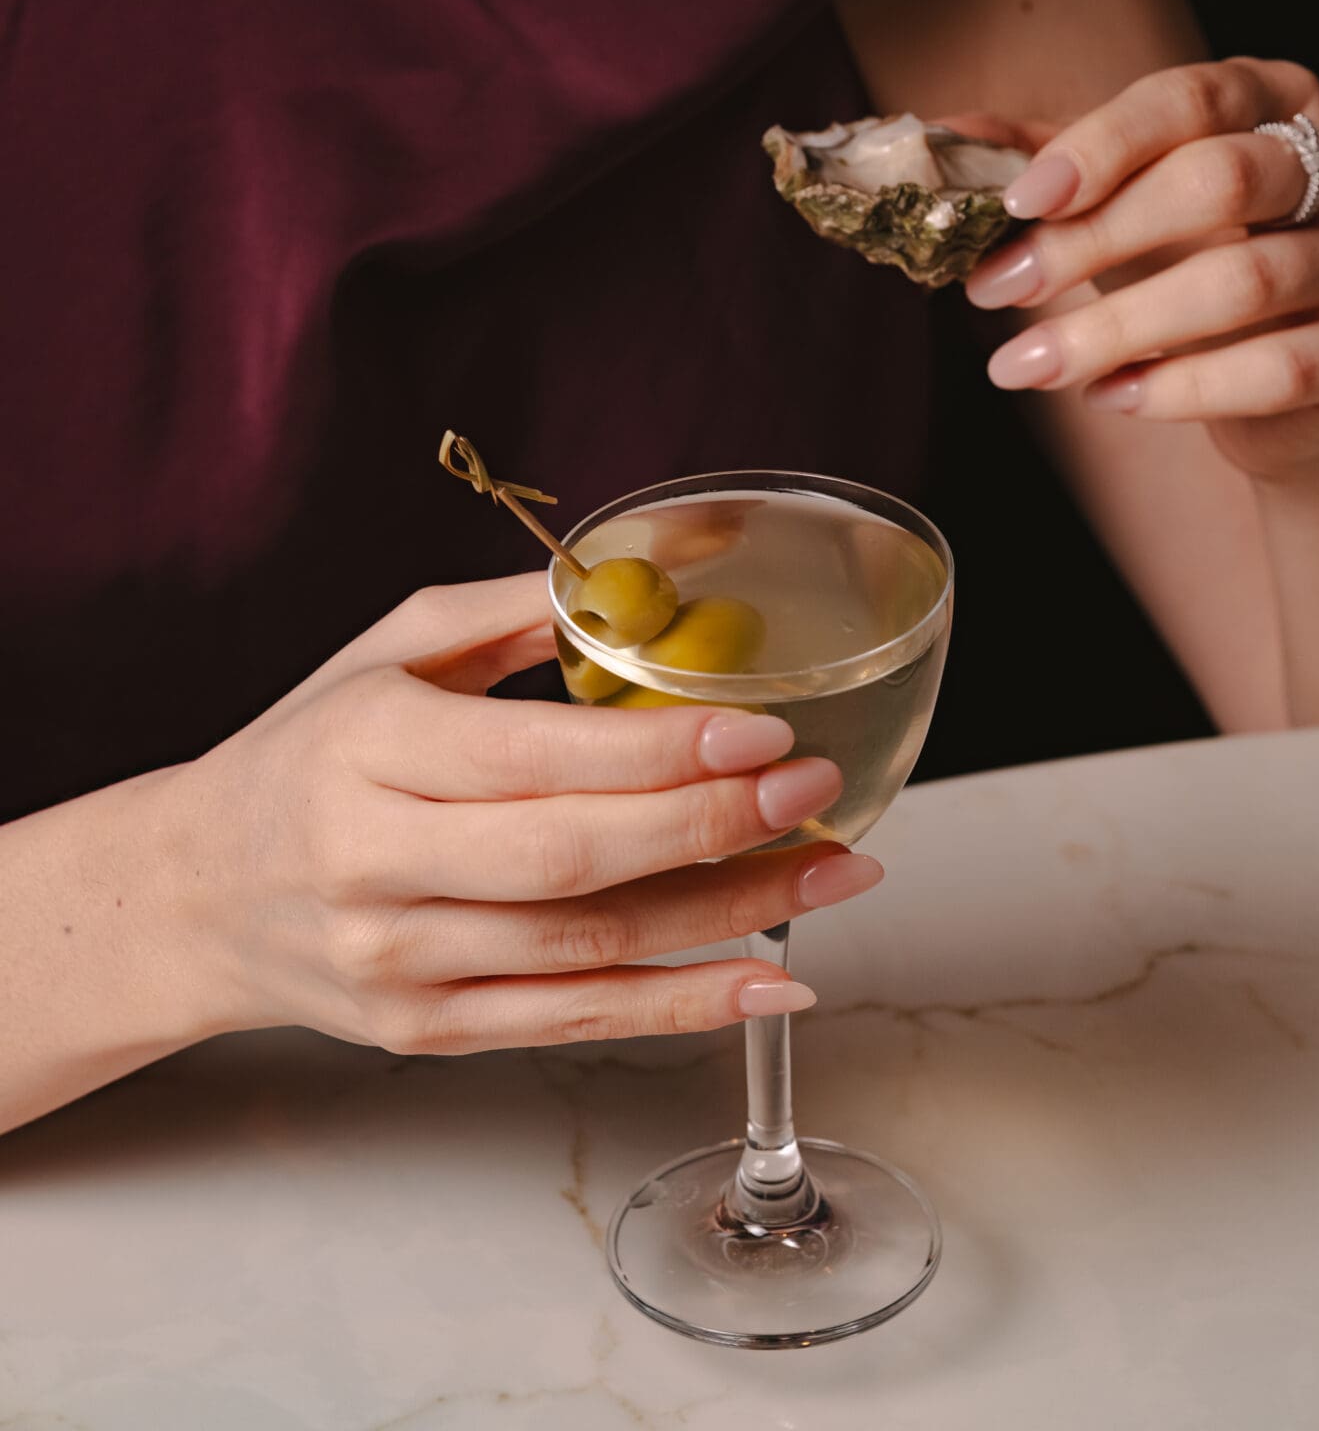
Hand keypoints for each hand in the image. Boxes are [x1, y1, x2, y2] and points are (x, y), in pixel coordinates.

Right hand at [172, 575, 872, 1054]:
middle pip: (569, 861)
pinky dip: (682, 1006)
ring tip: (832, 868)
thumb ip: (518, 612)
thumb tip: (656, 575)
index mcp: (368, 747)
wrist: (199, 891)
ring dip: (727, 916)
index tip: (764, 732)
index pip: (531, 758)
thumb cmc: (312, 750)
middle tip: (820, 792)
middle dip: (712, 828)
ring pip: (586, 949)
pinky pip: (573, 1025)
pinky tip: (770, 977)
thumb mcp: (391, 650)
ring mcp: (399, 961)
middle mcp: (376, 862)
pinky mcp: (424, 1030)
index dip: (657, 753)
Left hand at [965, 59, 1318, 477]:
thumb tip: (942, 135)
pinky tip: (1108, 397)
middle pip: (1219, 182)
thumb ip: (1041, 159)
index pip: (1188, 100)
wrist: (1279, 365)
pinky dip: (1182, 388)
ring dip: (1115, 330)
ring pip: (1243, 282)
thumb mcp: (1119, 195)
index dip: (1101, 146)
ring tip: (1025, 364)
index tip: (1019, 201)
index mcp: (1268, 100)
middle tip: (994, 289)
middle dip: (1094, 240)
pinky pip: (1280, 368)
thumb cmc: (1192, 253)